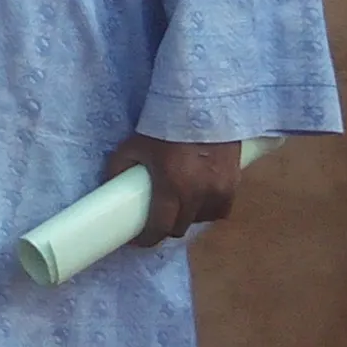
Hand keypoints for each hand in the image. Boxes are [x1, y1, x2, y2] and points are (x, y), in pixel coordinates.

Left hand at [105, 135, 239, 246]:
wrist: (202, 105)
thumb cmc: (164, 126)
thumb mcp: (133, 146)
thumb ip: (118, 169)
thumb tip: (111, 190)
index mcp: (171, 186)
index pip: (160, 228)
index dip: (148, 239)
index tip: (139, 240)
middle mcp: (198, 194)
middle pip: (180, 227)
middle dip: (165, 227)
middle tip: (156, 219)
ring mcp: (220, 190)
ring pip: (201, 220)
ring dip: (188, 218)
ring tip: (178, 206)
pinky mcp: (235, 183)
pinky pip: (221, 209)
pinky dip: (208, 209)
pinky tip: (199, 199)